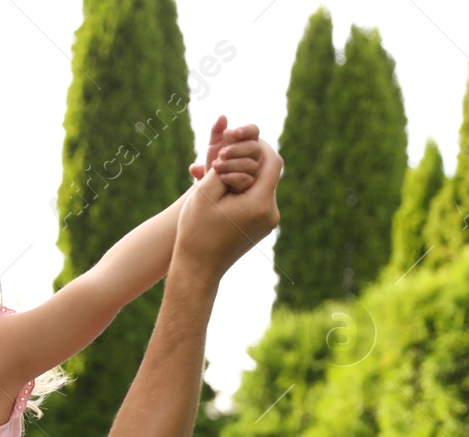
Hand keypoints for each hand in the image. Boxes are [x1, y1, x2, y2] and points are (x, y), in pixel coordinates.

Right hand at [175, 138, 281, 276]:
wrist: (198, 268)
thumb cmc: (196, 230)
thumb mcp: (205, 191)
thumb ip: (223, 165)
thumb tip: (236, 146)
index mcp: (260, 204)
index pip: (272, 161)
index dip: (258, 143)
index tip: (239, 136)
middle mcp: (270, 213)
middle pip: (269, 172)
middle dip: (250, 156)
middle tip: (229, 148)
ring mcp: (268, 222)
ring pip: (263, 184)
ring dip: (246, 171)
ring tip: (222, 166)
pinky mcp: (261, 227)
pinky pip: (258, 198)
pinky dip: (244, 187)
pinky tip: (225, 184)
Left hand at [188, 117, 261, 192]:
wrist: (210, 188)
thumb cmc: (214, 163)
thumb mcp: (213, 147)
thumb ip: (216, 132)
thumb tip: (222, 117)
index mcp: (248, 141)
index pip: (254, 131)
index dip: (246, 131)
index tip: (234, 133)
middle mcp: (255, 155)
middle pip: (254, 147)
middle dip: (237, 149)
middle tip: (221, 153)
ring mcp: (256, 171)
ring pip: (251, 164)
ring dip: (232, 164)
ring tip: (215, 166)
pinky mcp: (252, 187)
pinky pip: (248, 180)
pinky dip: (234, 178)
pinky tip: (222, 177)